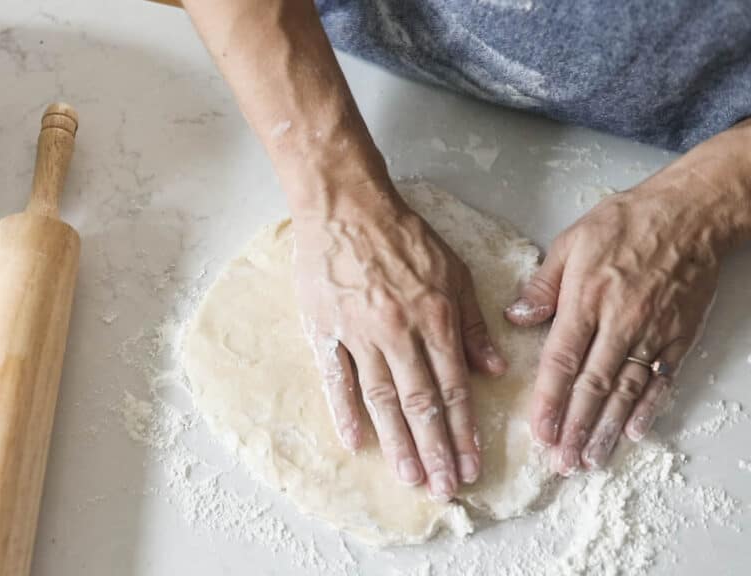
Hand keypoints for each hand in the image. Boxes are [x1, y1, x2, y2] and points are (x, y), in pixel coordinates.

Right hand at [293, 180, 506, 499]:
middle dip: (436, 450)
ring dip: (397, 442)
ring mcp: (360, 334)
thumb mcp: (455, 270)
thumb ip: (474, 323)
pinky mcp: (326, 330)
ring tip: (409, 477)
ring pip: (382, 400)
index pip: (454, 388)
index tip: (472, 465)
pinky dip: (344, 412)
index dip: (464, 431)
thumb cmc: (402, 235)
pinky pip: (336, 378)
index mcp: (436, 318)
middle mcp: (400, 333)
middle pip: (421, 403)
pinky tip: (354, 442)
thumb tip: (495, 369)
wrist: (345, 206)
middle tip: (444, 488)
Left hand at [506, 123, 750, 472]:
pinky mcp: (678, 337)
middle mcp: (620, 323)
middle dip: (577, 428)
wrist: (689, 214)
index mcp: (586, 301)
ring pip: (627, 391)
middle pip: (594, 386)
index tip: (539, 431)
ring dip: (608, 429)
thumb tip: (516, 317)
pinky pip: (661, 380)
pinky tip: (636, 433)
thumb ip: (542, 284)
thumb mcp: (571, 242)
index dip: (550, 400)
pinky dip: (649, 409)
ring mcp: (653, 333)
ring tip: (591, 459)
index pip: (562, 360)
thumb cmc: (625, 224)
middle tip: (562, 462)